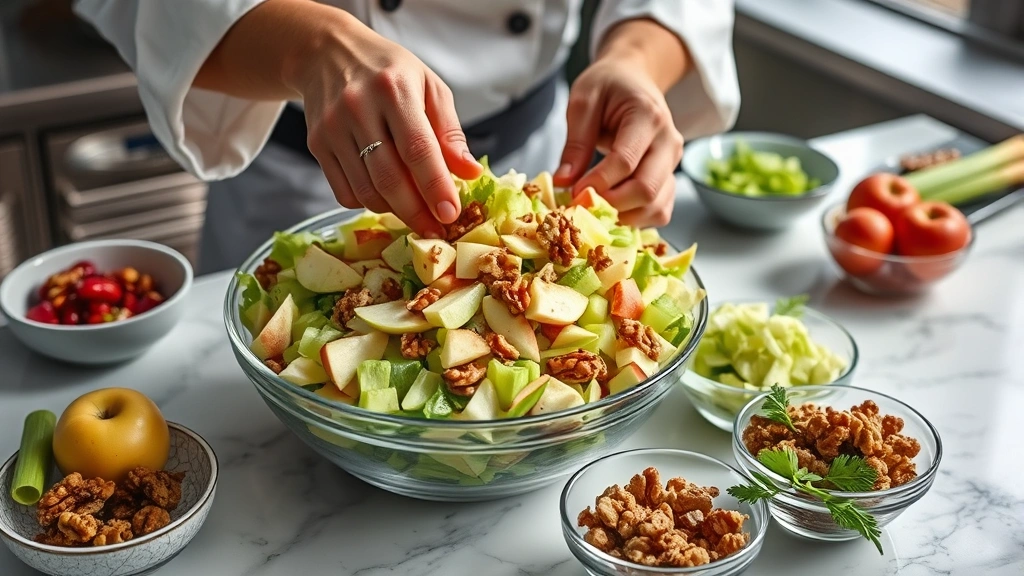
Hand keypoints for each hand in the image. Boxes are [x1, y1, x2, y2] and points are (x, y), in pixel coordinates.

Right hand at [295, 12, 482, 236]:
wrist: (326, 53)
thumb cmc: (387, 71)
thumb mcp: (428, 87)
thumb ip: (450, 132)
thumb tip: (470, 173)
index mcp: (394, 89)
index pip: (418, 149)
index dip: (435, 187)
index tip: (450, 214)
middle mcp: (359, 108)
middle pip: (390, 178)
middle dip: (416, 212)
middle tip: (436, 230)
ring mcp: (332, 129)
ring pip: (366, 191)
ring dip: (394, 210)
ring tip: (415, 212)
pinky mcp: (316, 145)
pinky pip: (345, 192)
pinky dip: (369, 203)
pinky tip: (385, 195)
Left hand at [555, 59, 682, 226]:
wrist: (635, 79)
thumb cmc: (608, 86)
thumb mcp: (583, 101)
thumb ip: (575, 142)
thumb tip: (564, 182)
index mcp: (648, 116)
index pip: (625, 161)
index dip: (598, 183)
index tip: (573, 193)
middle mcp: (668, 142)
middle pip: (646, 189)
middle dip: (610, 205)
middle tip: (581, 205)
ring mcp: (673, 163)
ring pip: (656, 207)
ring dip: (623, 217)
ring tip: (595, 209)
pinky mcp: (669, 178)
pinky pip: (660, 211)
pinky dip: (636, 220)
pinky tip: (612, 212)